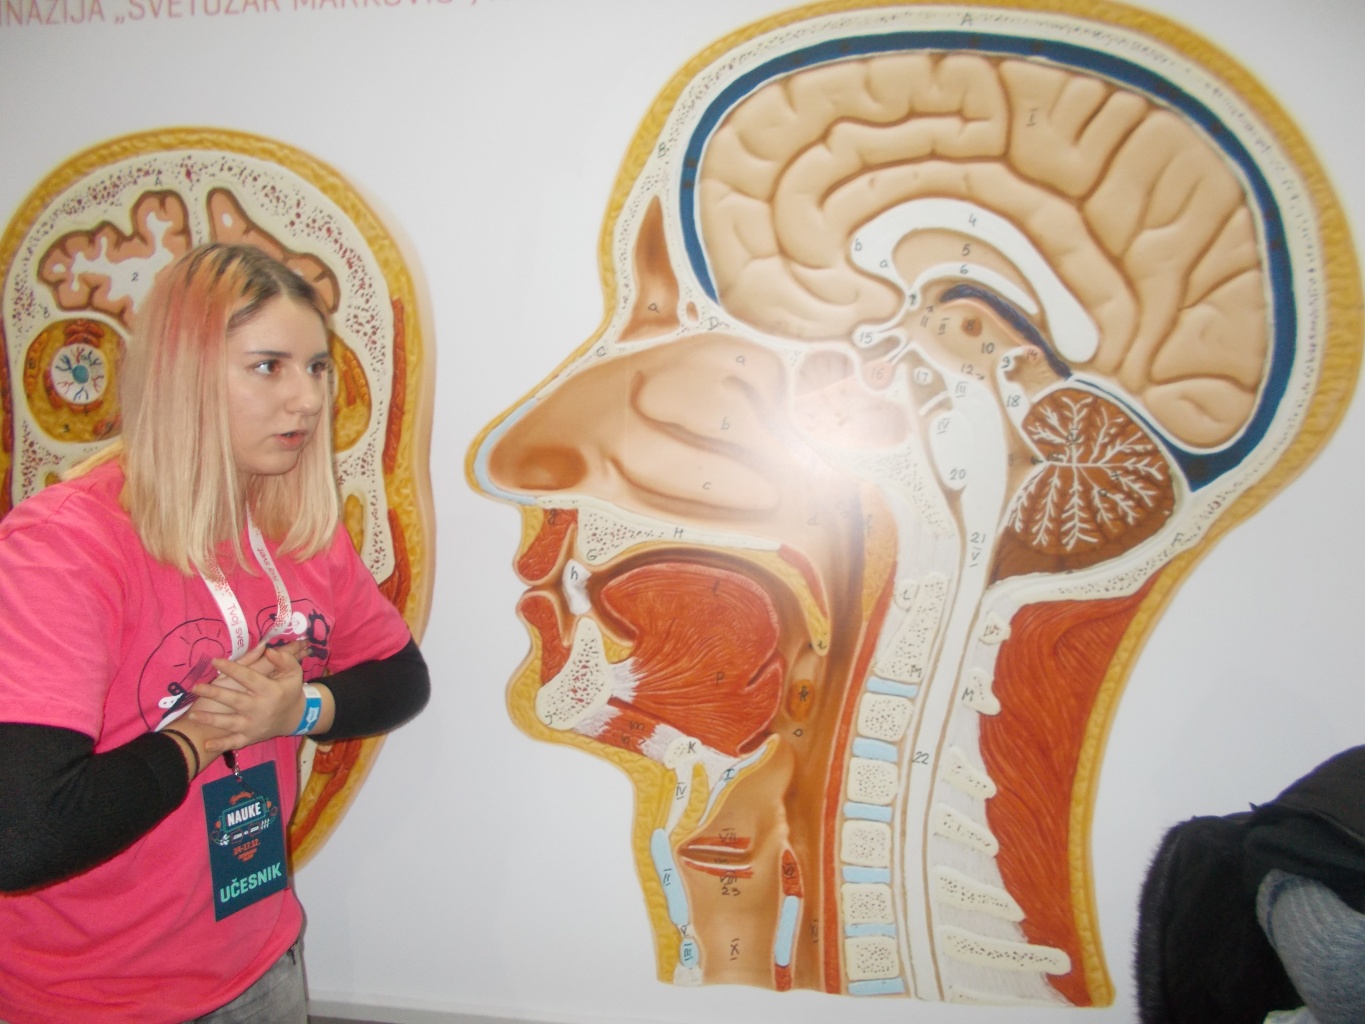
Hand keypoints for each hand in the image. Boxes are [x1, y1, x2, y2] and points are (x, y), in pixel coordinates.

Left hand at [188, 639, 308, 753]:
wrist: (294, 718)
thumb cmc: (288, 691)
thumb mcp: (293, 673)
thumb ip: (283, 659)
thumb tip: (268, 649)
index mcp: (270, 690)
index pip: (248, 677)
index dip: (232, 668)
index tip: (214, 661)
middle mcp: (261, 708)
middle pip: (235, 700)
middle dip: (215, 694)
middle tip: (196, 687)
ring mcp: (254, 725)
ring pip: (230, 723)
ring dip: (211, 720)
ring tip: (193, 715)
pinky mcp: (250, 738)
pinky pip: (234, 743)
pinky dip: (221, 745)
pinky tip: (206, 745)